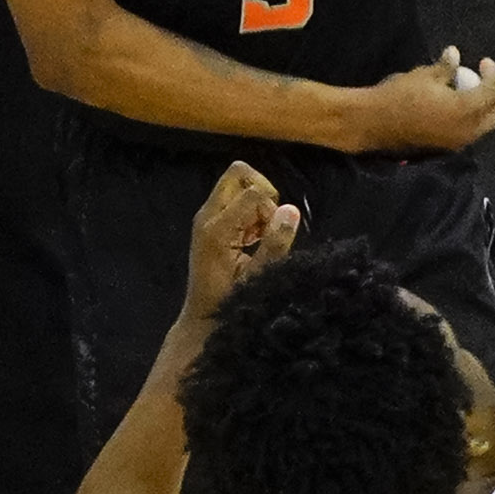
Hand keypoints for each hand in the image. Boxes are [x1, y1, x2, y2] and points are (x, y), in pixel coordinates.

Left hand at [182, 162, 299, 321]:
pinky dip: (252, 211)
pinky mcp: (211, 222)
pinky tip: (253, 238)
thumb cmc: (228, 302)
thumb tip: (292, 210)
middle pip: (239, 174)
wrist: (202, 319)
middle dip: (263, 192)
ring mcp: (207, 217)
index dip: (272, 209)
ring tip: (259, 236)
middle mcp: (207, 215)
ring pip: (239, 184)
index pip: (254, 193)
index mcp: (216, 228)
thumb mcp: (257, 278)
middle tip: (268, 223)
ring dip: (258, 204)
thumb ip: (275, 244)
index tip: (270, 236)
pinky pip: (237, 199)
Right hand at [355, 45, 494, 152]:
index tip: (483, 62)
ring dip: (482, 107)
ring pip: (486, 125)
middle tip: (480, 79)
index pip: (494, 91)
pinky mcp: (448, 147)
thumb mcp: (425, 76)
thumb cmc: (400, 96)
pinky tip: (453, 105)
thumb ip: (446, 67)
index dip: (493, 73)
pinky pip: (470, 131)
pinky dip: (470, 118)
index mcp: (466, 110)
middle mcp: (468, 130)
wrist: (374, 123)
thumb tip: (456, 54)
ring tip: (464, 90)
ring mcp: (459, 142)